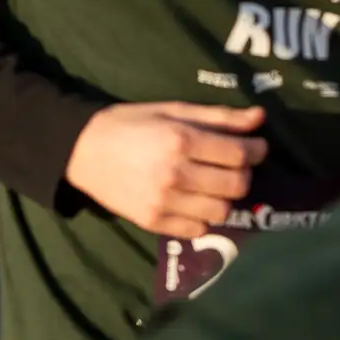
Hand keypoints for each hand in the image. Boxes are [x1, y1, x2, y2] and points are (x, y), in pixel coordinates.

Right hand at [63, 101, 266, 238]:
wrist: (80, 150)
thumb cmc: (128, 124)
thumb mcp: (170, 110)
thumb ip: (217, 117)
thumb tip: (259, 119)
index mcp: (180, 140)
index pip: (239, 154)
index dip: (256, 150)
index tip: (256, 147)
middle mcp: (175, 173)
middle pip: (236, 185)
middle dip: (243, 174)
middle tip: (231, 166)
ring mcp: (163, 201)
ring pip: (221, 210)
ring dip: (224, 197)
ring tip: (211, 185)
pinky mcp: (153, 221)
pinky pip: (197, 229)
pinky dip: (202, 218)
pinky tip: (192, 202)